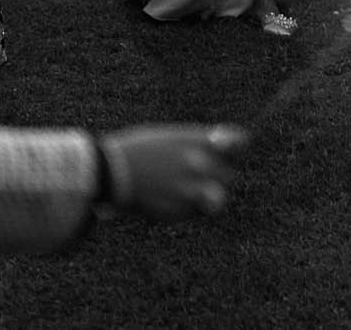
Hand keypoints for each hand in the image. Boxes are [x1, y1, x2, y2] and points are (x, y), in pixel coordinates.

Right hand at [101, 125, 249, 220]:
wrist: (112, 172)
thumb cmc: (139, 150)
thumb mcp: (171, 138)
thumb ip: (199, 147)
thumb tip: (220, 155)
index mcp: (197, 141)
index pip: (238, 142)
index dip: (235, 148)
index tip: (225, 149)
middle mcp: (200, 164)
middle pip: (229, 175)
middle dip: (217, 176)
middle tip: (193, 174)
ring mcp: (192, 189)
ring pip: (218, 199)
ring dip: (208, 197)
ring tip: (185, 192)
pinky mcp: (181, 211)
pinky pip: (194, 212)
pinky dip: (185, 208)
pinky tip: (165, 198)